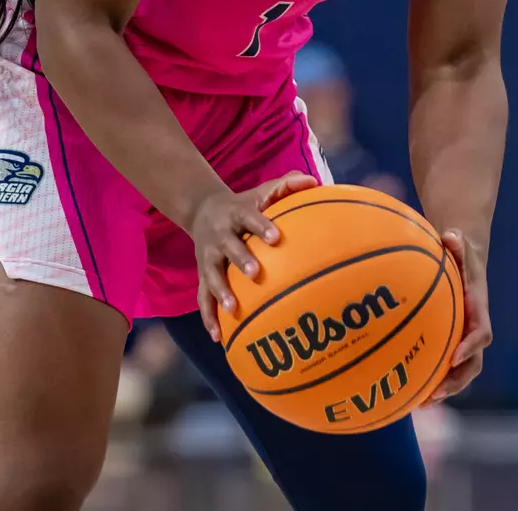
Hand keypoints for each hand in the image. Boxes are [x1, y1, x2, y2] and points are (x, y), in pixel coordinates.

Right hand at [192, 170, 318, 341]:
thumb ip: (287, 186)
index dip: (262, 227)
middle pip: (229, 247)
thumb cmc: (244, 204)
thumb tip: (315, 182)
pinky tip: (217, 336)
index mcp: (238, 214)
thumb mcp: (262, 191)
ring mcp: (210, 256)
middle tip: (255, 273)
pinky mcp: (202, 274)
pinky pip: (203, 297)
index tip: (275, 237)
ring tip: (232, 310)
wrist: (202, 210)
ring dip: (221, 292)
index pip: (251, 218)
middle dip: (240, 259)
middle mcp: (221, 235)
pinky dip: (208, 317)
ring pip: (212, 275)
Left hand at [430, 229, 490, 402]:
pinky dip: (430, 379)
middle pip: (472, 363)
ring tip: (420, 404)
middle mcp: (473, 329)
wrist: (465, 258)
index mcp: (478, 309)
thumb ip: (456, 244)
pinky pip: (443, 365)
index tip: (455, 357)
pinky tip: (405, 391)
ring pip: (459, 371)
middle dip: (457, 381)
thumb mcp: (459, 245)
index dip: (470, 346)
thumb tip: (450, 235)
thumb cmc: (460, 252)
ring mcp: (463, 338)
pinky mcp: (450, 341)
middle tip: (437, 393)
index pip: (481, 333)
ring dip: (444, 388)